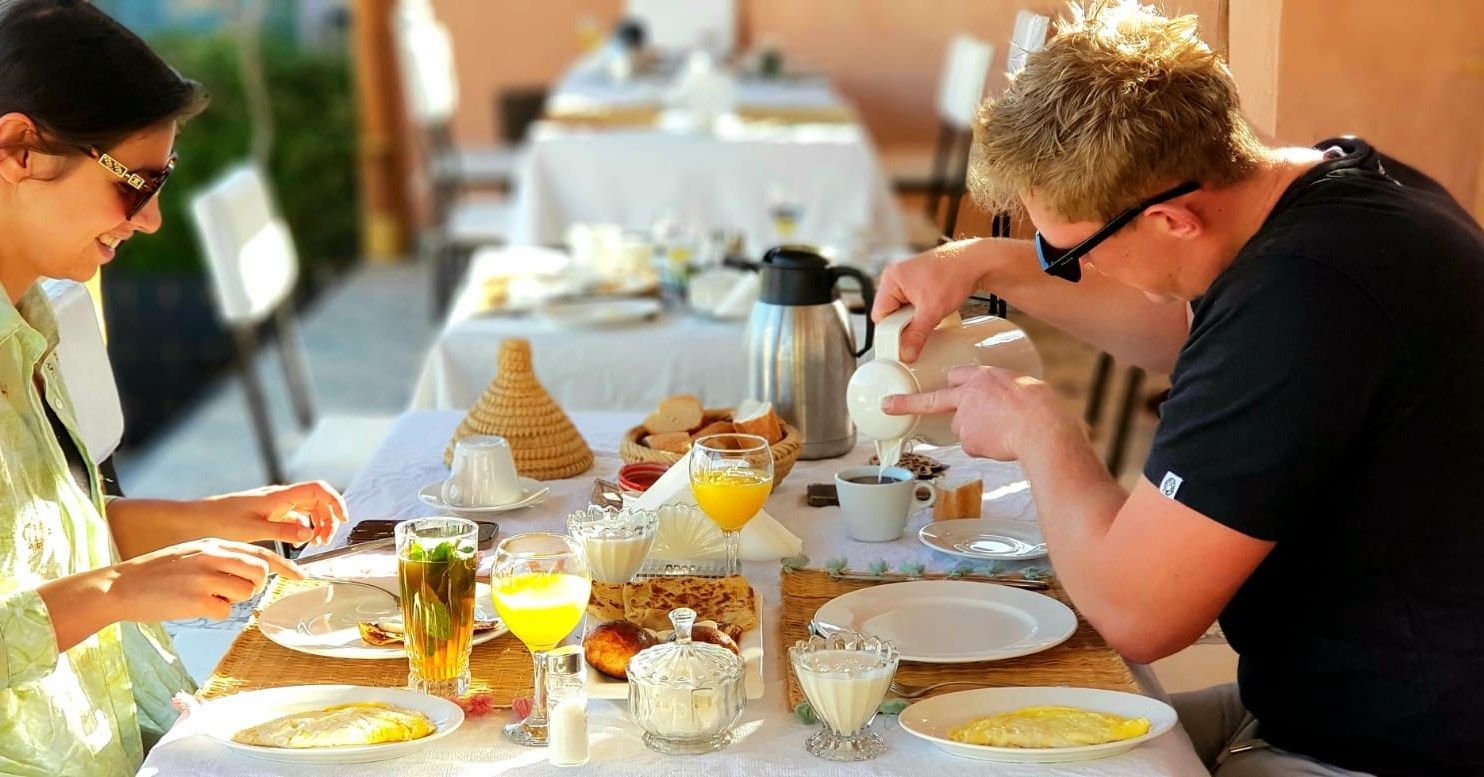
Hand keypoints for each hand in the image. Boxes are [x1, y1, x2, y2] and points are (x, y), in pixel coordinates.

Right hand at [109, 539, 304, 621]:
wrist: (120, 585)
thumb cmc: (157, 572)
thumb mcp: (192, 553)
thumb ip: (221, 557)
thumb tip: (251, 571)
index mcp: (213, 543)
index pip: (260, 553)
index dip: (286, 566)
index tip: (304, 576)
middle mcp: (213, 556)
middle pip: (259, 573)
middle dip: (253, 586)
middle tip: (229, 592)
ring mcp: (206, 577)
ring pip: (244, 593)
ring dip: (229, 600)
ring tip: (201, 597)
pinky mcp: (197, 600)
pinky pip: (224, 611)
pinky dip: (212, 612)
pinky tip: (190, 606)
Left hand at [198, 481, 347, 547]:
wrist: (197, 519)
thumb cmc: (220, 521)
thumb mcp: (254, 529)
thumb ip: (284, 532)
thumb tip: (309, 534)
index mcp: (279, 496)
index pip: (318, 490)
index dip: (335, 501)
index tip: (343, 519)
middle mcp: (280, 496)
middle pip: (317, 500)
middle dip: (328, 518)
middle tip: (324, 540)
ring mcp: (275, 503)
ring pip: (308, 508)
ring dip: (317, 523)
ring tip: (314, 543)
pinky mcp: (269, 512)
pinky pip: (296, 516)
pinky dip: (303, 527)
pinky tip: (299, 541)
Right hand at [871, 241, 991, 361]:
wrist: (976, 262)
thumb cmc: (954, 273)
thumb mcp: (932, 311)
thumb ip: (916, 335)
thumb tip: (906, 353)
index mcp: (891, 279)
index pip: (880, 315)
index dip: (890, 332)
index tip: (902, 343)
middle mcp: (896, 277)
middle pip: (890, 314)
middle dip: (904, 325)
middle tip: (920, 327)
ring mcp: (908, 280)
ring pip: (902, 311)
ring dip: (914, 319)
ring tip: (930, 315)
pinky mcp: (919, 284)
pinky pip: (912, 306)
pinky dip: (921, 313)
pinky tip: (933, 313)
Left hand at [882, 365, 1082, 460]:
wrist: (1042, 430)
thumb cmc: (1043, 409)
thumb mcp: (1026, 387)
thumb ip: (1006, 393)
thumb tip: (1008, 406)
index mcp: (984, 377)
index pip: (957, 375)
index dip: (953, 383)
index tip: (944, 386)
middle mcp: (968, 395)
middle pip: (934, 399)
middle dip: (908, 403)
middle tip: (888, 405)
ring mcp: (965, 419)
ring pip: (964, 428)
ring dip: (977, 433)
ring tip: (1005, 434)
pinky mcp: (968, 441)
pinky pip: (975, 446)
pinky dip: (986, 448)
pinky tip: (1003, 444)